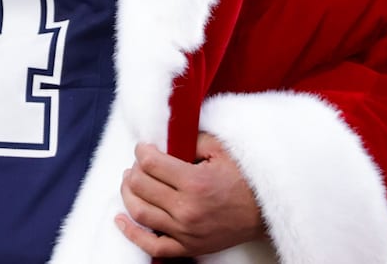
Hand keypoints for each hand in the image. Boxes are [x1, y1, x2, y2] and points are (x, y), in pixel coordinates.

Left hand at [115, 134, 267, 257]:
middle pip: (140, 185)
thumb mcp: (221, 150)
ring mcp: (185, 232)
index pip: (150, 163)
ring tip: (129, 182)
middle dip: (133, 169)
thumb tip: (164, 139)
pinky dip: (131, 233)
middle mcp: (187, 210)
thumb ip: (191, 139)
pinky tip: (121, 219)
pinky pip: (152, 246)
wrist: (265, 213)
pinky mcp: (187, 248)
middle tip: (138, 163)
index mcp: (195, 182)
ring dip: (127, 193)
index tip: (144, 147)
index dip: (141, 151)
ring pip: (139, 212)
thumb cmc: (244, 179)